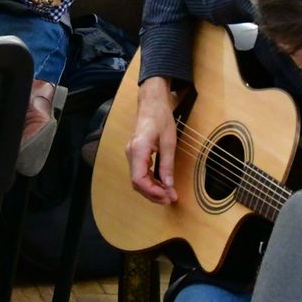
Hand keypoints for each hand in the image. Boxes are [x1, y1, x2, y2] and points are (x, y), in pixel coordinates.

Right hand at [126, 76, 178, 204]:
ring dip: (151, 190)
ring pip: (137, 180)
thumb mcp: (169, 141)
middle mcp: (131, 153)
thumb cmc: (160, 117)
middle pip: (137, 183)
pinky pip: (139, 173)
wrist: (152, 103)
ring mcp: (131, 153)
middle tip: (170, 199)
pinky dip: (149, 182)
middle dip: (153, 194)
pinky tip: (160, 185)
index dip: (152, 192)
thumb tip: (168, 185)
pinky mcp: (135, 153)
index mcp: (138, 149)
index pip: (139, 179)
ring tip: (167, 194)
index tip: (167, 196)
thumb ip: (167, 164)